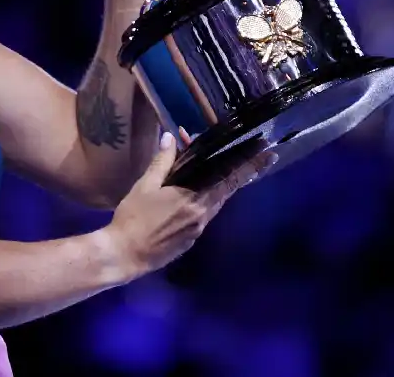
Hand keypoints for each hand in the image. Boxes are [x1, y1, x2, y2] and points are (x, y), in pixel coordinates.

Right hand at [103, 131, 276, 276]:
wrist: (124, 254)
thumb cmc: (133, 217)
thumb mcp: (145, 185)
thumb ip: (162, 162)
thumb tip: (171, 138)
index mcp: (194, 199)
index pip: (229, 178)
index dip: (250, 165)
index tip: (268, 154)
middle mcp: (203, 215)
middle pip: (228, 189)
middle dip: (242, 172)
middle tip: (259, 156)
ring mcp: (198, 229)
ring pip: (216, 201)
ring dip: (221, 185)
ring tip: (221, 169)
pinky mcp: (191, 239)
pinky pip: (204, 213)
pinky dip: (205, 199)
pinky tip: (195, 193)